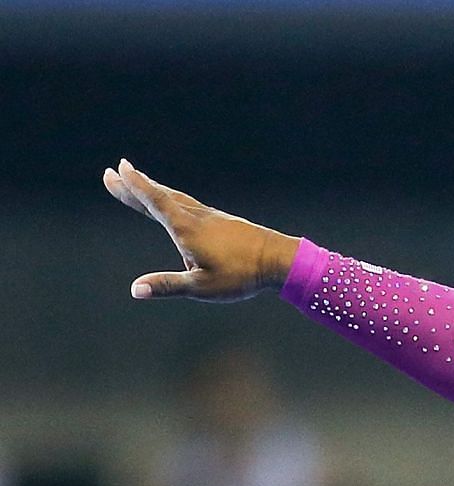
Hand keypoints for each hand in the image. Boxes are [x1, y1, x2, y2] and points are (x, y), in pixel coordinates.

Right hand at [102, 158, 298, 301]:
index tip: (118, 170)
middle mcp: (197, 217)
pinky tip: (178, 209)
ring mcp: (212, 218)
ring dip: (155, 191)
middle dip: (136, 186)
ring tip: (140, 183)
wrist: (280, 260)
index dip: (134, 187)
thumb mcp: (202, 287)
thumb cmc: (242, 275)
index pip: (154, 202)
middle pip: (161, 196)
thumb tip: (135, 290)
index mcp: (186, 228)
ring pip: (177, 200)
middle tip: (114, 172)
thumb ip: (168, 286)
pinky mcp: (224, 223)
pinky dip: (175, 201)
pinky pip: (192, 207)